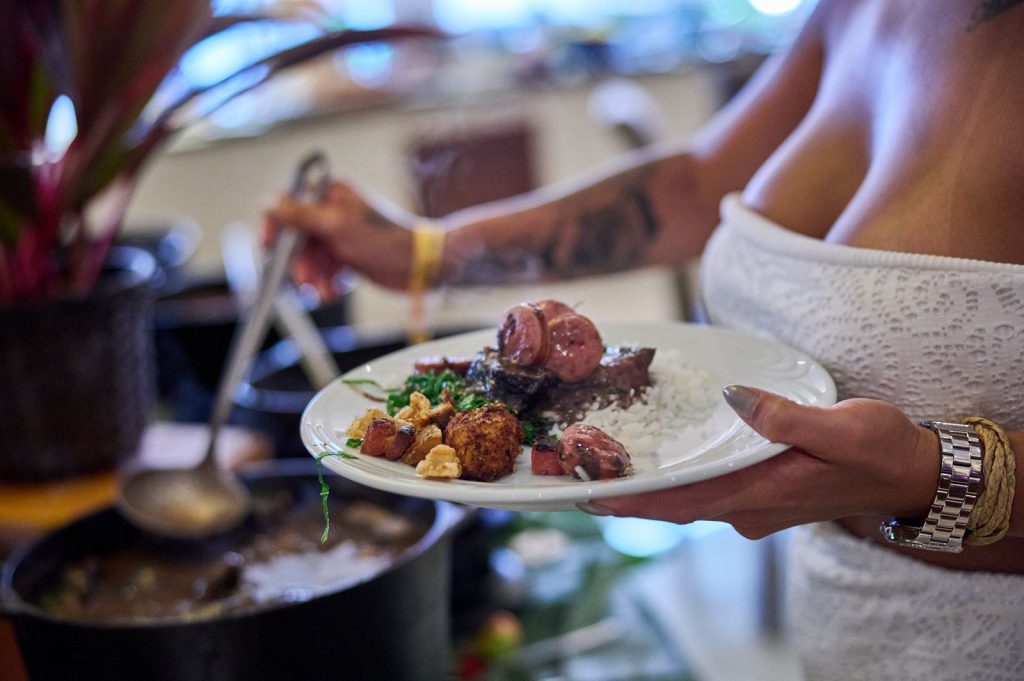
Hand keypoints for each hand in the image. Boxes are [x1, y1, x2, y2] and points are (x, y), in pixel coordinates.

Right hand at [263, 179, 414, 293]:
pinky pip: (326, 270)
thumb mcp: (337, 226)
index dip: (275, 227)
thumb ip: (300, 215)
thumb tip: (268, 202)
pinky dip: (327, 282)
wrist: (420, 265)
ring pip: (311, 258)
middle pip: (298, 237)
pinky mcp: (348, 255)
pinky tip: (335, 292)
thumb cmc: (384, 239)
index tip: (268, 248)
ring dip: (314, 278)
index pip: (288, 205)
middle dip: (300, 262)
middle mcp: (332, 211)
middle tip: (304, 282)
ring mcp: (340, 234)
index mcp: (330, 193)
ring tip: (323, 294)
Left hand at [579, 386, 941, 538]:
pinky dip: (677, 485)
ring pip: (689, 501)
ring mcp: (756, 505)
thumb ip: (786, 417)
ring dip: (649, 492)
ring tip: (604, 475)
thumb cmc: (882, 450)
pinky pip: (708, 494)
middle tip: (577, 484)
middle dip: (628, 498)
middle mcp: (751, 508)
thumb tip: (735, 396)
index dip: (635, 500)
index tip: (590, 496)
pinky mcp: (763, 494)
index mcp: (762, 494)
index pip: (684, 502)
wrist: (914, 476)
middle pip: (676, 506)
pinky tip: (660, 468)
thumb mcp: (841, 428)